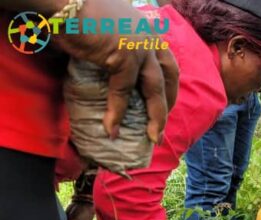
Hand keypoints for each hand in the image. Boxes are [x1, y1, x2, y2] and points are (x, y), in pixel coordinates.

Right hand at [54, 0, 178, 142]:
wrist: (65, 0)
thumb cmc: (78, 12)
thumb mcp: (106, 30)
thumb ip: (114, 48)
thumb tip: (104, 67)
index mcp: (148, 31)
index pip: (167, 63)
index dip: (168, 85)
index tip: (165, 103)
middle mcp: (150, 38)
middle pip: (169, 77)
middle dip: (168, 104)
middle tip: (162, 127)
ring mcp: (140, 48)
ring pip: (155, 89)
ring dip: (156, 117)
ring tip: (153, 138)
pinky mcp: (124, 57)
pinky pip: (123, 92)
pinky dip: (117, 113)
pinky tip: (112, 129)